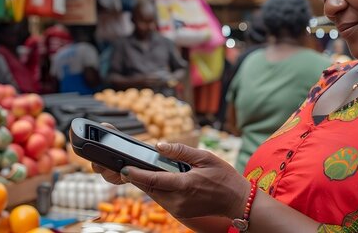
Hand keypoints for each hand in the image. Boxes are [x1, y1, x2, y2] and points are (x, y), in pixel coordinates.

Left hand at [94, 141, 249, 219]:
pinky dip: (155, 189)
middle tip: (121, 165)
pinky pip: (161, 199)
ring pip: (153, 195)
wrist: (236, 201)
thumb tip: (160, 145)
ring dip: (144, 183)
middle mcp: (178, 200)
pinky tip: (153, 179)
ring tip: (134, 170)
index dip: (135, 174)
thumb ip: (181, 151)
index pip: (153, 180)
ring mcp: (178, 208)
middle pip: (148, 188)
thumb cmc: (224, 177)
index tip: (123, 168)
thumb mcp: (206, 158)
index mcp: (185, 185)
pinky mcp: (179, 212)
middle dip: (135, 177)